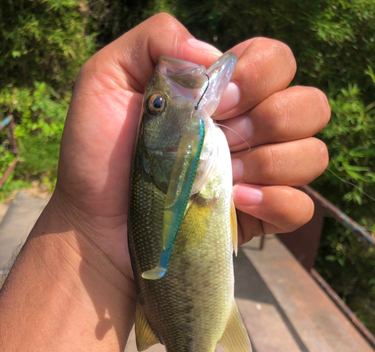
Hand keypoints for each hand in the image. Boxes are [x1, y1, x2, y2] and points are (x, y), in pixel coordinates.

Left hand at [57, 13, 329, 284]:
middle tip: (225, 136)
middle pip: (310, 105)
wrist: (97, 224)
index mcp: (222, 96)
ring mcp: (257, 176)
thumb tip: (213, 56)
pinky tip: (238, 201)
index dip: (257, 74)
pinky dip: (278, 202)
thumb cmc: (98, 158)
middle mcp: (248, 131)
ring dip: (272, 162)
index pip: (277, 61)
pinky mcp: (257, 217)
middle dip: (271, 118)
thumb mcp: (105, 80)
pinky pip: (301, 208)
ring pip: (313, 154)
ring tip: (226, 176)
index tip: (217, 100)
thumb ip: (155, 40)